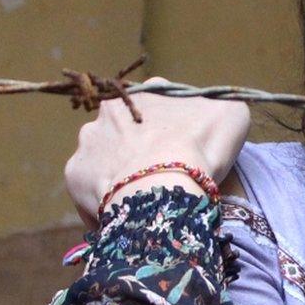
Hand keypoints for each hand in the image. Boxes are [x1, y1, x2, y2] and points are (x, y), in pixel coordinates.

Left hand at [64, 76, 250, 227]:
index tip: (182, 151)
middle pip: (127, 129)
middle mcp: (110, 109)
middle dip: (139, 149)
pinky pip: (90, 188)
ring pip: (105, 156)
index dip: (171, 130)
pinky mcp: (74, 173)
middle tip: (160, 175)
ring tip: (141, 198)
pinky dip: (104, 199)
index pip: (158, 106)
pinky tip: (124, 213)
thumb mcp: (230, 116)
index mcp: (147, 91)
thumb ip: (221, 107)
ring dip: (119, 172)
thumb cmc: (199, 148)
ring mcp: (88, 140)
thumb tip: (214, 112)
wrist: (161, 189)